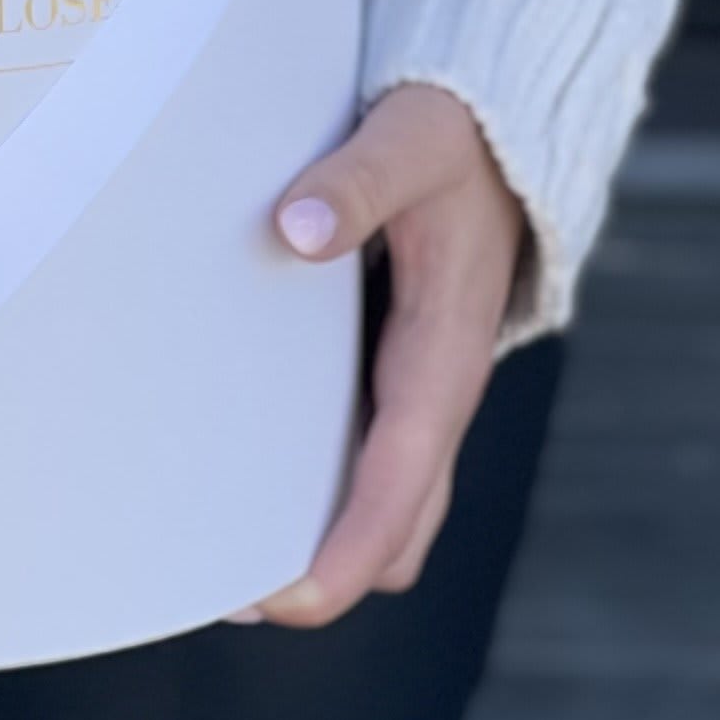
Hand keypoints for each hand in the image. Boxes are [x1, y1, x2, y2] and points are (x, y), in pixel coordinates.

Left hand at [241, 83, 524, 627]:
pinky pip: (368, 454)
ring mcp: (420, 384)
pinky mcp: (400, 367)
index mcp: (445, 350)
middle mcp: (437, 386)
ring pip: (384, 499)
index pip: (402, 479)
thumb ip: (356, 181)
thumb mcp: (409, 141)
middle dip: (324, 571)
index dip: (347, 549)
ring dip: (320, 533)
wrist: (500, 124)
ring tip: (219, 548)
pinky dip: (319, 482)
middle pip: (396, 524)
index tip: (287, 595)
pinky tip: (245, 464)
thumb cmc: (452, 135)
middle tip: (223, 586)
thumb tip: (295, 230)